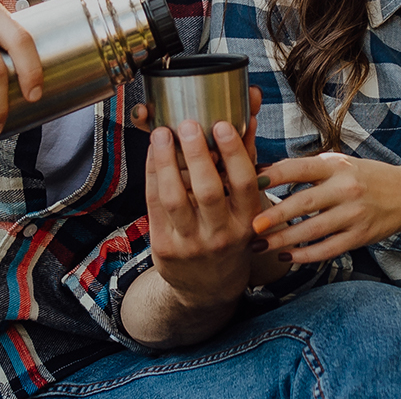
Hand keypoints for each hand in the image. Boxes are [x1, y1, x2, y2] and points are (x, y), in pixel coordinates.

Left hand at [142, 107, 269, 307]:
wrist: (207, 287)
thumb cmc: (230, 234)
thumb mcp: (246, 207)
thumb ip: (246, 161)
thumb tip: (249, 113)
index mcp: (248, 222)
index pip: (244, 183)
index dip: (234, 152)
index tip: (223, 124)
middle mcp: (222, 234)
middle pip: (208, 190)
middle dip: (196, 154)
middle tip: (189, 123)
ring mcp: (191, 243)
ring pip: (175, 197)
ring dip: (166, 161)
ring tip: (161, 132)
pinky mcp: (165, 246)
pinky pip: (154, 204)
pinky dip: (152, 174)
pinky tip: (151, 152)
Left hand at [252, 153, 400, 263]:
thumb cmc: (362, 176)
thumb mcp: (335, 163)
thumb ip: (302, 168)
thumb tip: (257, 170)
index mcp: (334, 166)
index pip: (297, 169)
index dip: (271, 176)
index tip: (247, 183)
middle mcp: (345, 189)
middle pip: (304, 203)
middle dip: (275, 215)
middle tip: (250, 225)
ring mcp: (354, 214)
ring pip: (313, 230)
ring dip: (284, 239)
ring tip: (258, 245)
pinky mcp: (360, 236)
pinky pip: (329, 249)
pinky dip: (306, 255)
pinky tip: (287, 257)